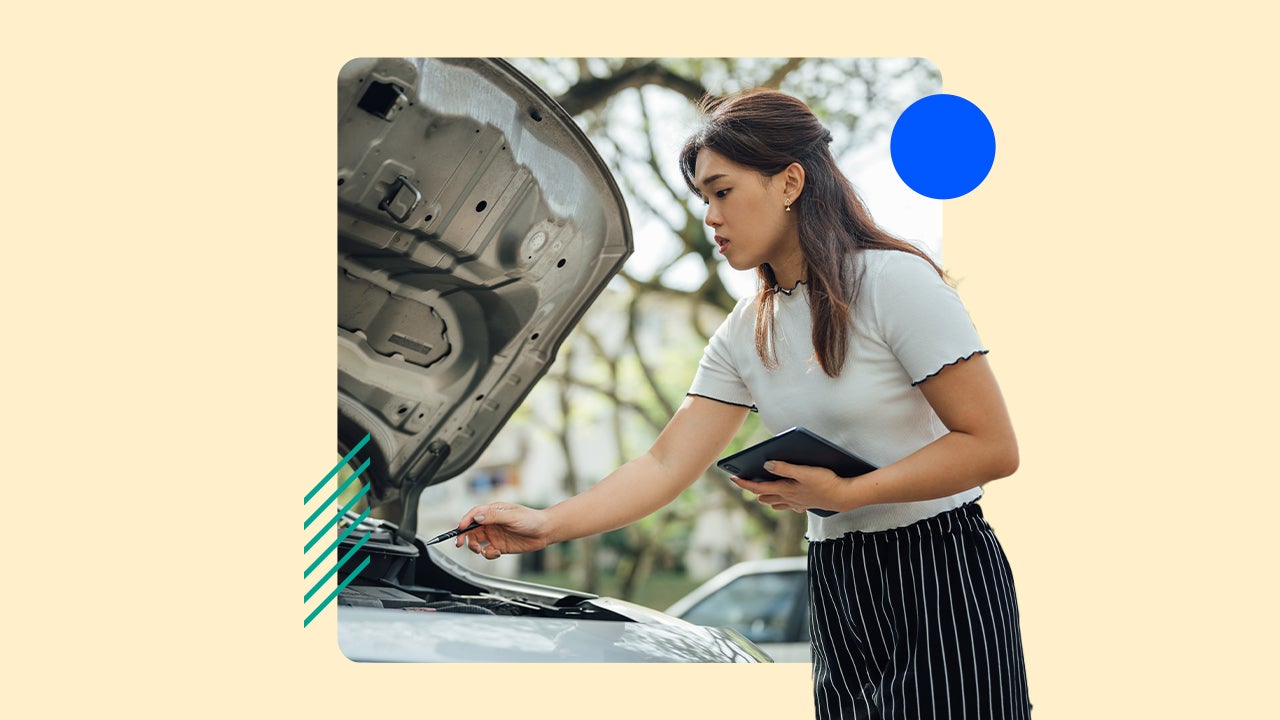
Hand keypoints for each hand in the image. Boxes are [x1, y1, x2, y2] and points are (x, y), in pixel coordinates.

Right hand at [453, 502, 551, 559]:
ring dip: (474, 546)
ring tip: (479, 550)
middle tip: (460, 543)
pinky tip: (497, 553)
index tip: (460, 528)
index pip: (474, 514)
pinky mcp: (499, 546)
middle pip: (471, 529)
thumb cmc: (531, 519)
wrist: (544, 532)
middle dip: (464, 536)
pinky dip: (488, 554)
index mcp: (493, 511)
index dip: (465, 521)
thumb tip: (476, 517)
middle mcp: (492, 523)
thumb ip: (493, 517)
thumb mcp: (511, 516)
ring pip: (476, 541)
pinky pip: (487, 551)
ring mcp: (495, 535)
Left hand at [731, 460, 851, 513]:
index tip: (732, 478)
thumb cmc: (827, 483)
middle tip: (745, 481)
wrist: (845, 497)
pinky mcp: (806, 504)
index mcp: (785, 490)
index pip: (758, 488)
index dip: (744, 483)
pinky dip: (783, 501)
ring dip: (767, 496)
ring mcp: (797, 503)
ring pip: (776, 502)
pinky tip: (787, 498)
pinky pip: (789, 505)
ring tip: (761, 490)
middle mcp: (788, 499)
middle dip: (754, 490)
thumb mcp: (805, 472)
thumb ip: (786, 468)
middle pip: (764, 496)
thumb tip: (766, 465)